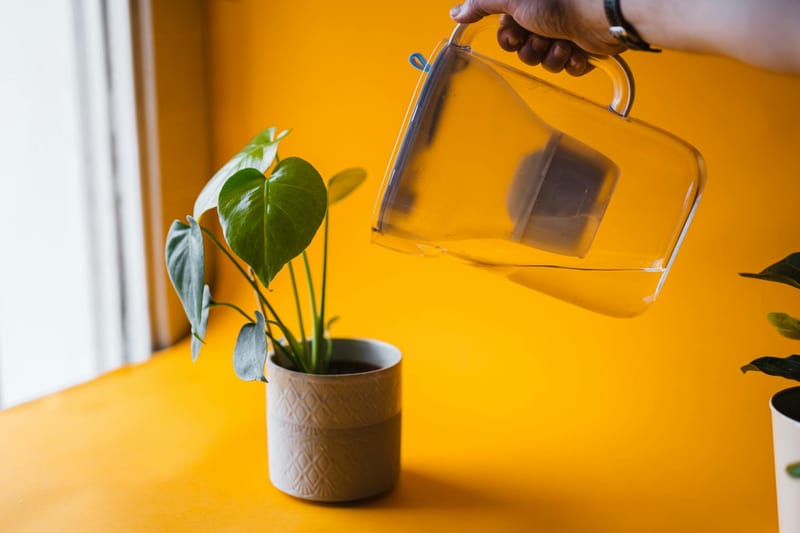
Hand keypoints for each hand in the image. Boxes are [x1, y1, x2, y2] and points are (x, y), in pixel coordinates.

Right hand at [450, 0, 626, 75]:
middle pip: (524, 50)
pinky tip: (577, 52)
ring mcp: (565, 32)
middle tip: (541, 38)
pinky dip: (572, 63)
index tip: (516, 34)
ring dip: (552, 57)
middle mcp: (545, 17)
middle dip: (532, 49)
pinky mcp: (583, 48)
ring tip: (563, 44)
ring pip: (545, 61)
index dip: (510, 39)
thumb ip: (481, 4)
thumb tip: (455, 12)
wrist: (601, 15)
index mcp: (527, 5)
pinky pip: (568, 68)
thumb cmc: (562, 1)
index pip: (507, 34)